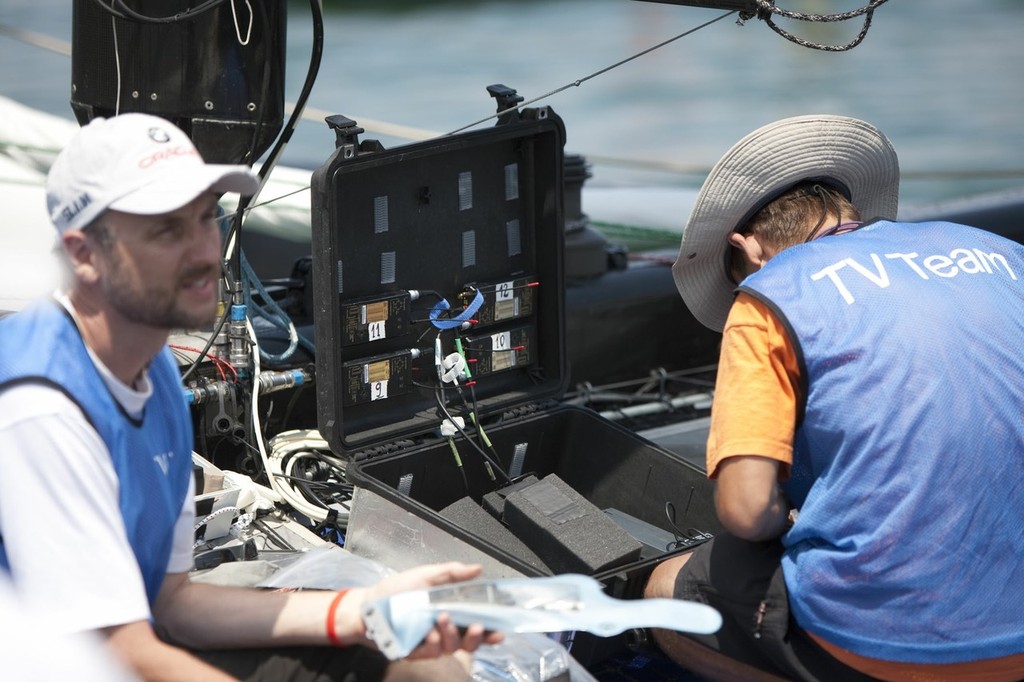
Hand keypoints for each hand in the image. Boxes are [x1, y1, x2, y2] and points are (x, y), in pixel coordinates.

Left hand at [336, 562, 503, 655]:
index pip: (476, 622)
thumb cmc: (396, 590)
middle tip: (476, 626)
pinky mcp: (416, 653)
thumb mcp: (425, 575)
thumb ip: (452, 573)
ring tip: (443, 619)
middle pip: (470, 641)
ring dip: (452, 634)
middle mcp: (444, 629)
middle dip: (478, 637)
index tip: (500, 630)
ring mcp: (431, 643)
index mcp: (451, 610)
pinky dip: (432, 644)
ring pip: (452, 647)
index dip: (490, 629)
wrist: (368, 605)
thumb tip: (477, 568)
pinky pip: (431, 653)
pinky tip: (428, 634)